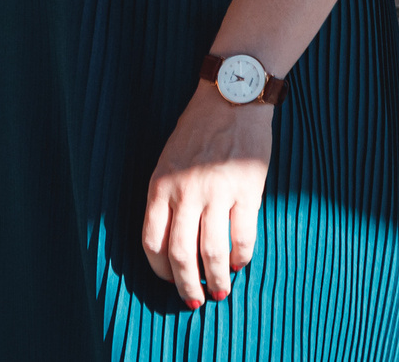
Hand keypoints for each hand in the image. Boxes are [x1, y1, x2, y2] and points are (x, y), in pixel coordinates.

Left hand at [142, 82, 272, 310]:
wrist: (233, 96)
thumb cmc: (199, 129)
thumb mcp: (169, 160)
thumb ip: (168, 197)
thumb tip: (174, 241)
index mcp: (160, 185)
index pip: (151, 242)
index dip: (160, 271)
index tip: (170, 281)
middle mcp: (185, 193)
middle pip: (180, 256)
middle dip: (186, 287)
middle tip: (195, 302)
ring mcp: (216, 193)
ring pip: (211, 253)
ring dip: (216, 280)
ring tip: (221, 291)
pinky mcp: (247, 191)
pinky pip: (242, 237)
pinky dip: (240, 258)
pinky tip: (239, 263)